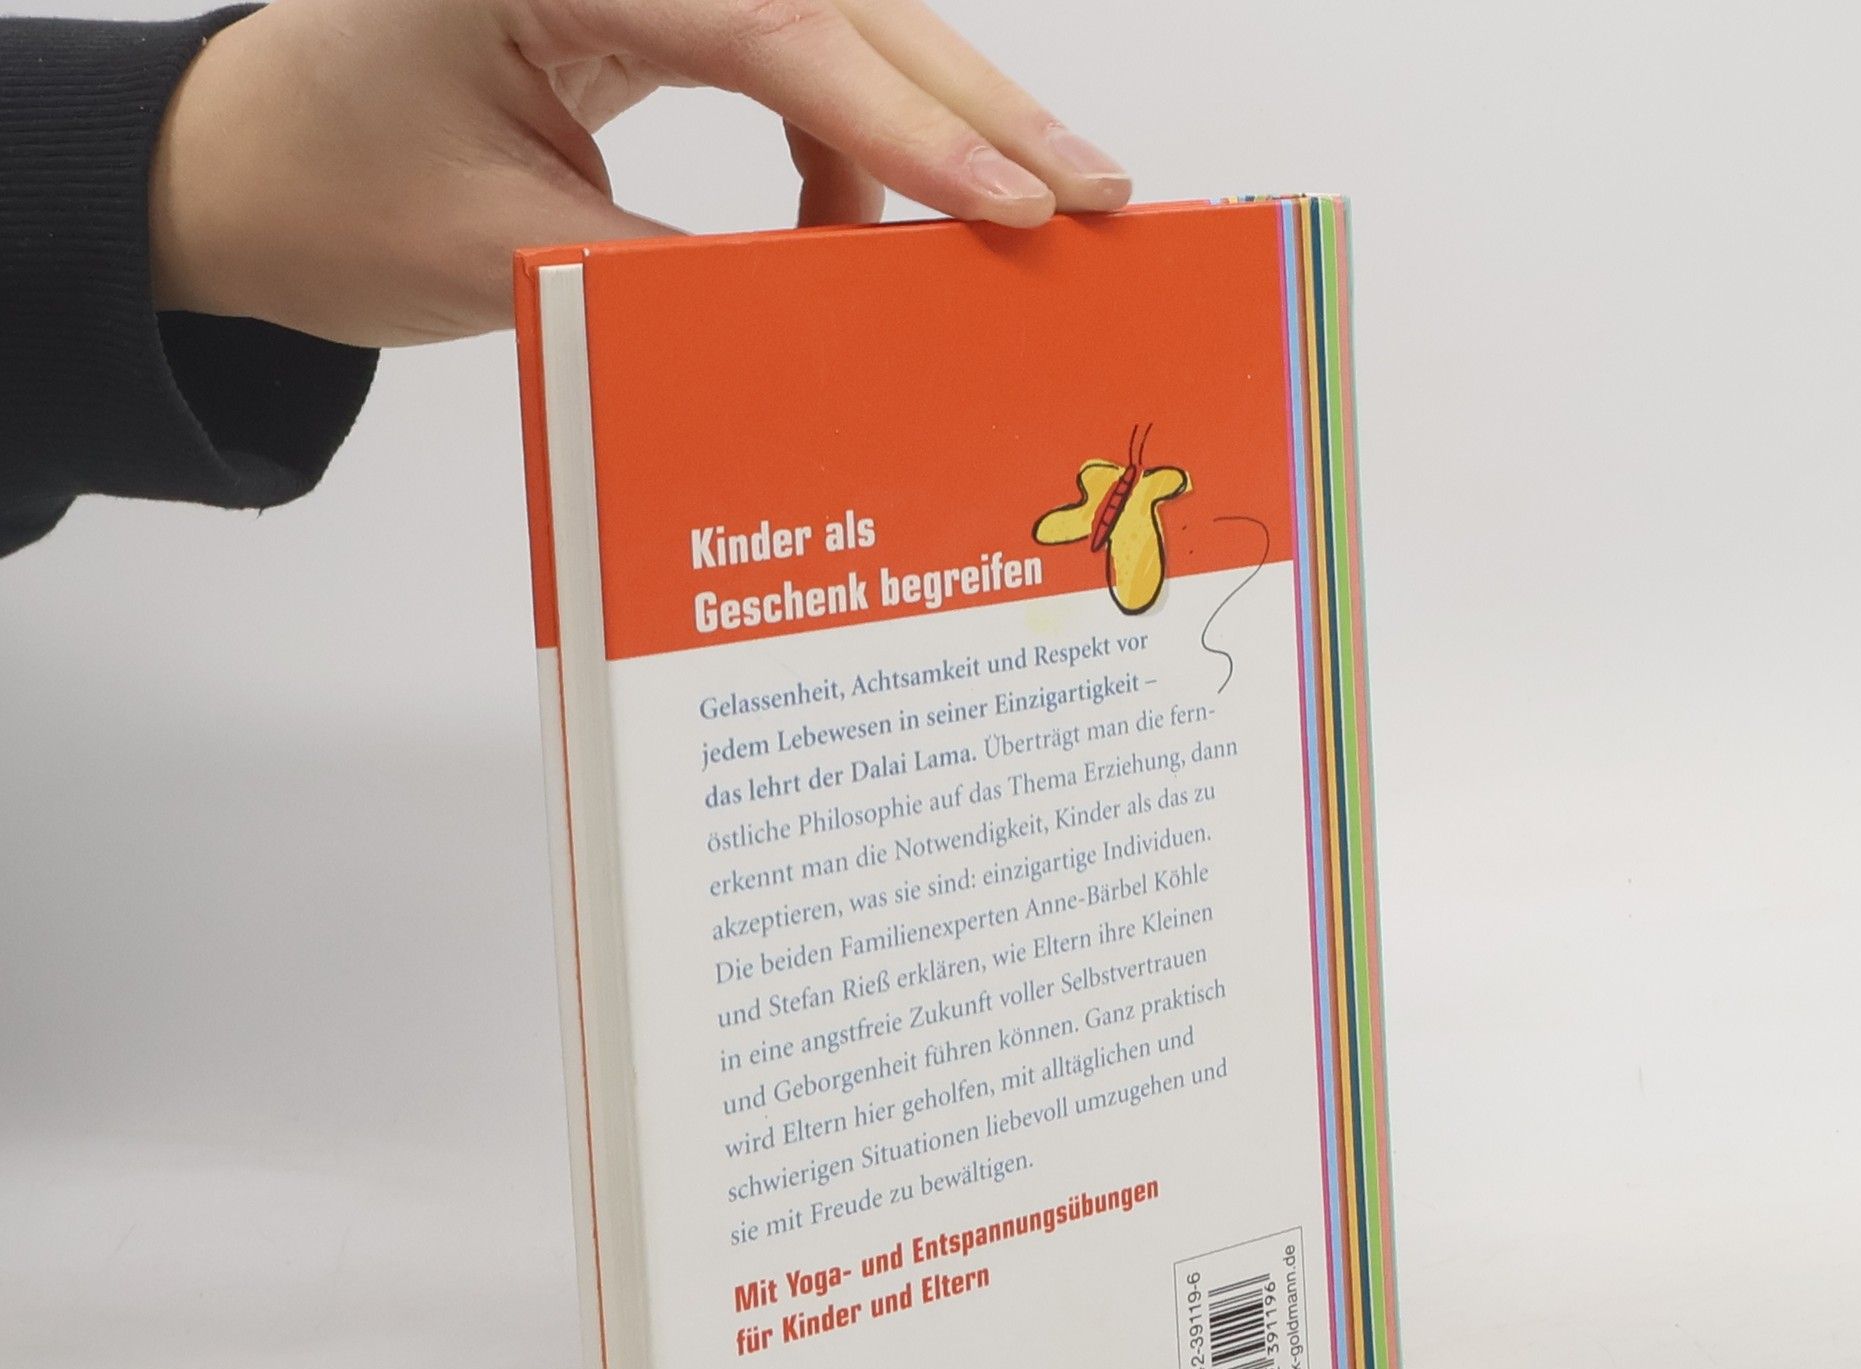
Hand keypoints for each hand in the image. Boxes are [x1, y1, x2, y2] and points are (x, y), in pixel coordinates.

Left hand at [148, 0, 1131, 346]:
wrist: (240, 174)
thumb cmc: (329, 193)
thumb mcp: (503, 252)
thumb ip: (677, 276)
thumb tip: (834, 318)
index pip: (777, 33)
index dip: (908, 126)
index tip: (1015, 202)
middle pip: (840, 3)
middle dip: (972, 103)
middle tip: (1094, 191)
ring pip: (833, 27)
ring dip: (927, 126)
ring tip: (1017, 219)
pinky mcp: (650, 12)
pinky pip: (787, 66)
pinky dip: (844, 148)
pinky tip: (864, 232)